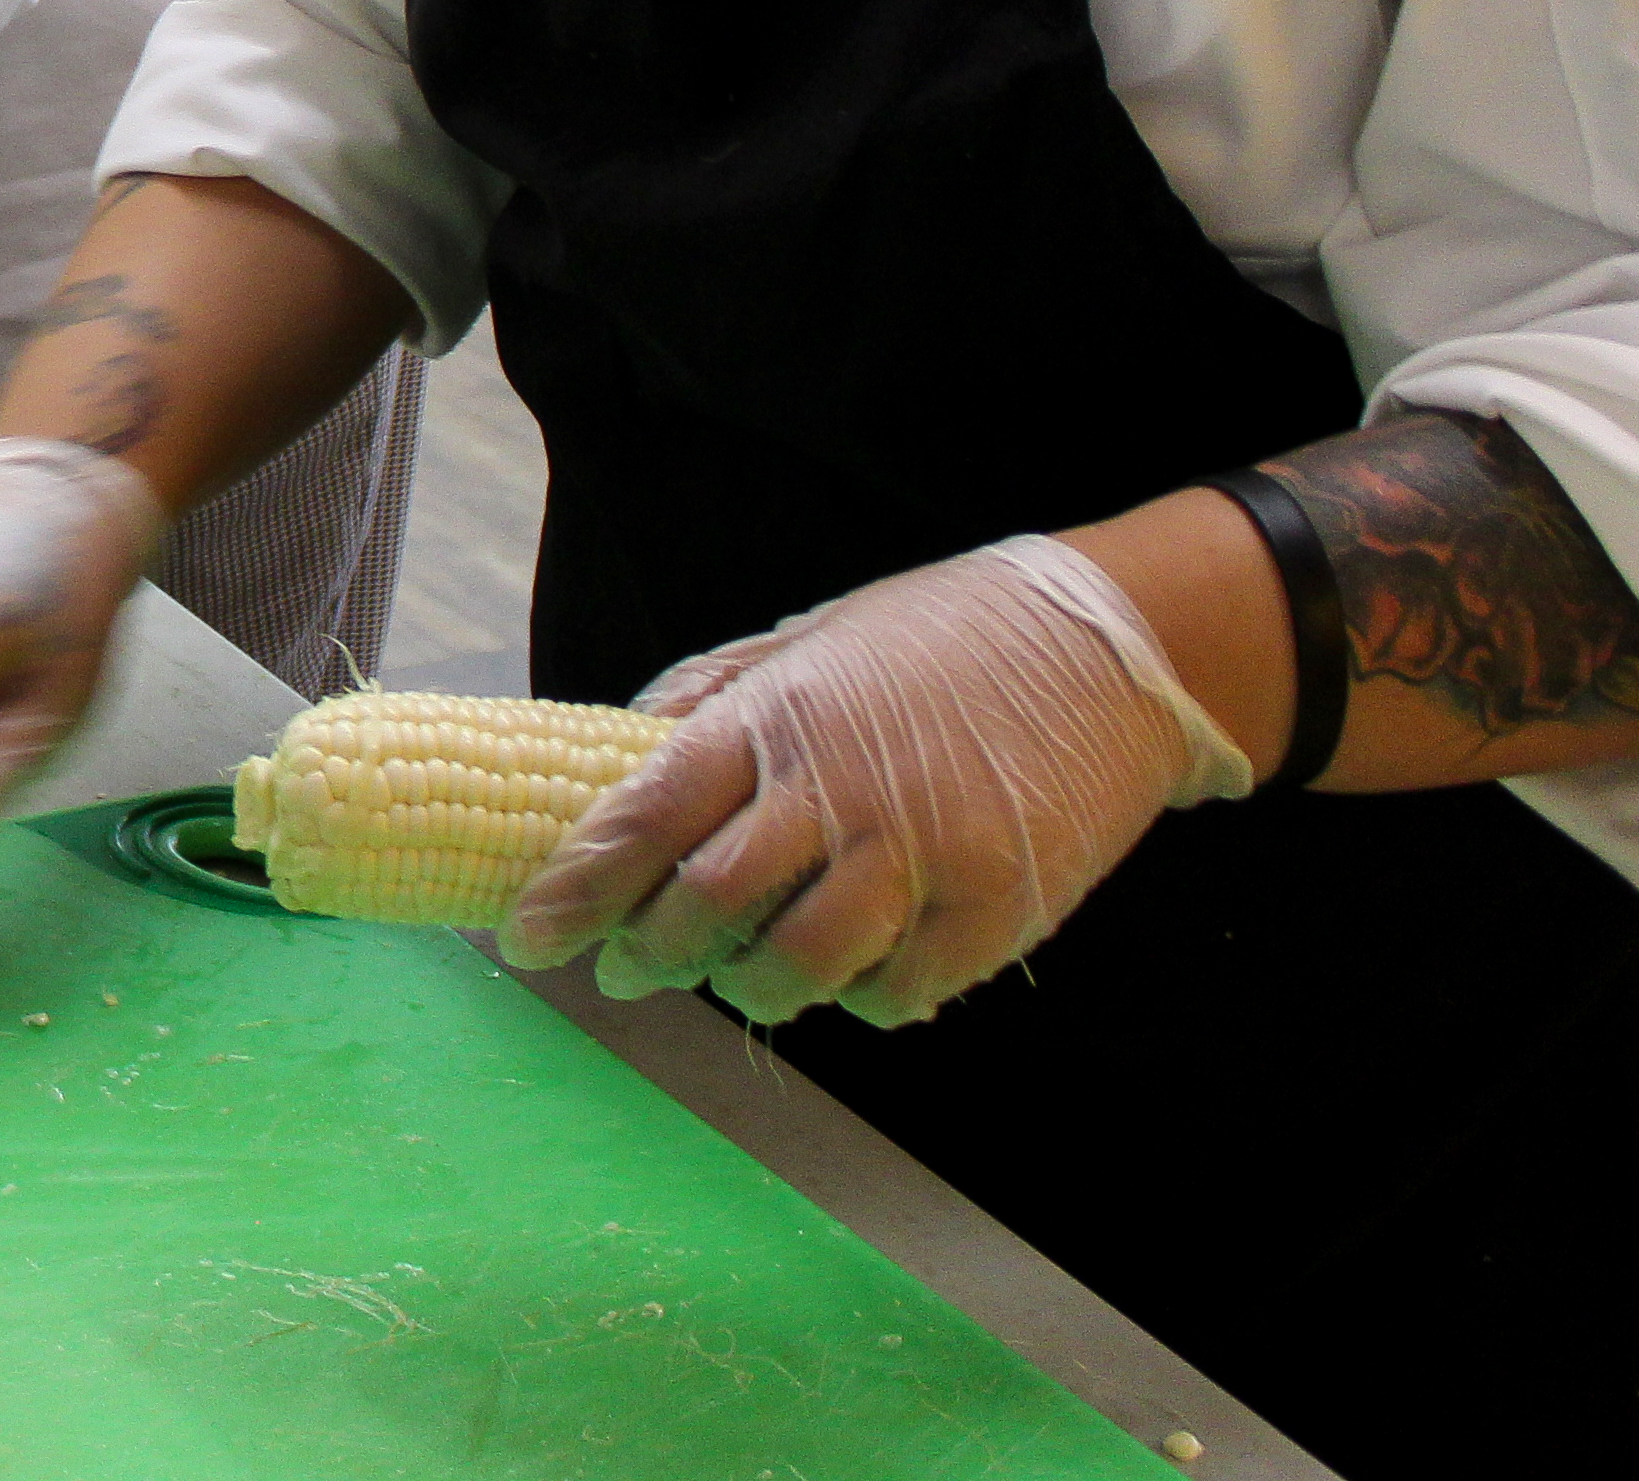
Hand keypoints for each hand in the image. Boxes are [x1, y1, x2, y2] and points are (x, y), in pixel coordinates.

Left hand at [502, 533, 1256, 1028]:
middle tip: (627, 970)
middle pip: (706, 905)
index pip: (645, 817)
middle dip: (648, 953)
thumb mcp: (812, 639)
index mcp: (776, 719)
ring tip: (740, 977)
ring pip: (795, 966)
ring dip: (749, 988)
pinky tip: (854, 970)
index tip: (527, 940)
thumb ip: (714, 698)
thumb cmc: (943, 639)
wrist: (1111, 649)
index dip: (576, 890)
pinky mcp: (993, 913)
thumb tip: (622, 752)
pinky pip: (894, 993)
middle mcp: (839, 791)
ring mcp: (920, 857)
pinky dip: (856, 998)